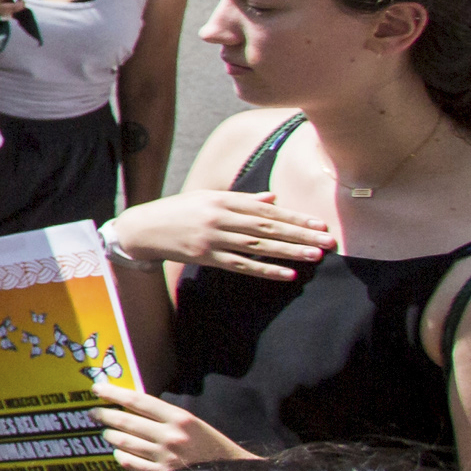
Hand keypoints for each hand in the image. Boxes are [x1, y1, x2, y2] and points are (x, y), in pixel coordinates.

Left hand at [95, 387, 254, 470]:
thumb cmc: (213, 448)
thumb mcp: (194, 425)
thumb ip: (166, 417)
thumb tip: (132, 407)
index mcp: (181, 418)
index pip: (138, 400)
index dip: (114, 393)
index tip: (97, 388)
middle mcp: (170, 437)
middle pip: (125, 421)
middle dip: (104, 415)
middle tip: (93, 412)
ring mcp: (164, 458)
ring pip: (123, 442)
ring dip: (111, 436)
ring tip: (108, 433)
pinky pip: (128, 463)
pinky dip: (120, 456)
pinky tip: (120, 452)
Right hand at [105, 190, 332, 281]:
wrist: (143, 228)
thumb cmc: (178, 210)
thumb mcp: (207, 197)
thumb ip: (241, 199)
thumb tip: (273, 199)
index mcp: (222, 201)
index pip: (266, 210)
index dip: (294, 217)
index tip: (319, 223)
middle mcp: (220, 219)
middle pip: (267, 228)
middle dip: (300, 234)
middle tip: (327, 241)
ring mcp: (213, 240)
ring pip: (259, 247)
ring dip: (289, 251)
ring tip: (315, 255)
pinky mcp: (206, 258)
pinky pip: (242, 266)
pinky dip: (266, 270)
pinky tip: (287, 274)